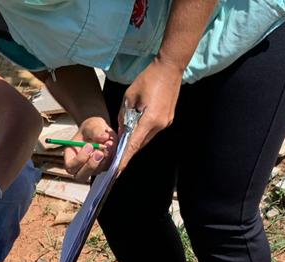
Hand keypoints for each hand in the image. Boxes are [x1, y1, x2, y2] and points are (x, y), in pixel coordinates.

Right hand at [63, 117, 117, 181]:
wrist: (101, 131)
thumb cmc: (91, 129)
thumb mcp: (91, 125)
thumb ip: (95, 130)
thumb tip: (103, 136)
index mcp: (71, 156)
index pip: (70, 166)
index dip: (79, 160)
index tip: (88, 146)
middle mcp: (80, 166)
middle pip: (81, 176)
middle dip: (91, 165)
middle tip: (99, 152)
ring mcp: (92, 169)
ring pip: (97, 171)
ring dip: (104, 159)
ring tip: (109, 144)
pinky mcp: (103, 168)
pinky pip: (107, 167)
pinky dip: (111, 157)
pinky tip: (112, 145)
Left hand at [118, 55, 182, 171]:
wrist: (170, 68)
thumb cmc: (148, 79)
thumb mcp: (129, 97)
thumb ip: (124, 116)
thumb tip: (121, 132)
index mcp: (150, 119)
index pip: (134, 144)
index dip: (124, 158)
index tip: (117, 170)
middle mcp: (160, 125)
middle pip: (140, 144)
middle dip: (128, 150)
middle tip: (114, 156)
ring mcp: (166, 123)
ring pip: (146, 138)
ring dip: (135, 141)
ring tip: (122, 142)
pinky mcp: (168, 119)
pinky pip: (152, 131)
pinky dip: (142, 133)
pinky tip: (134, 130)